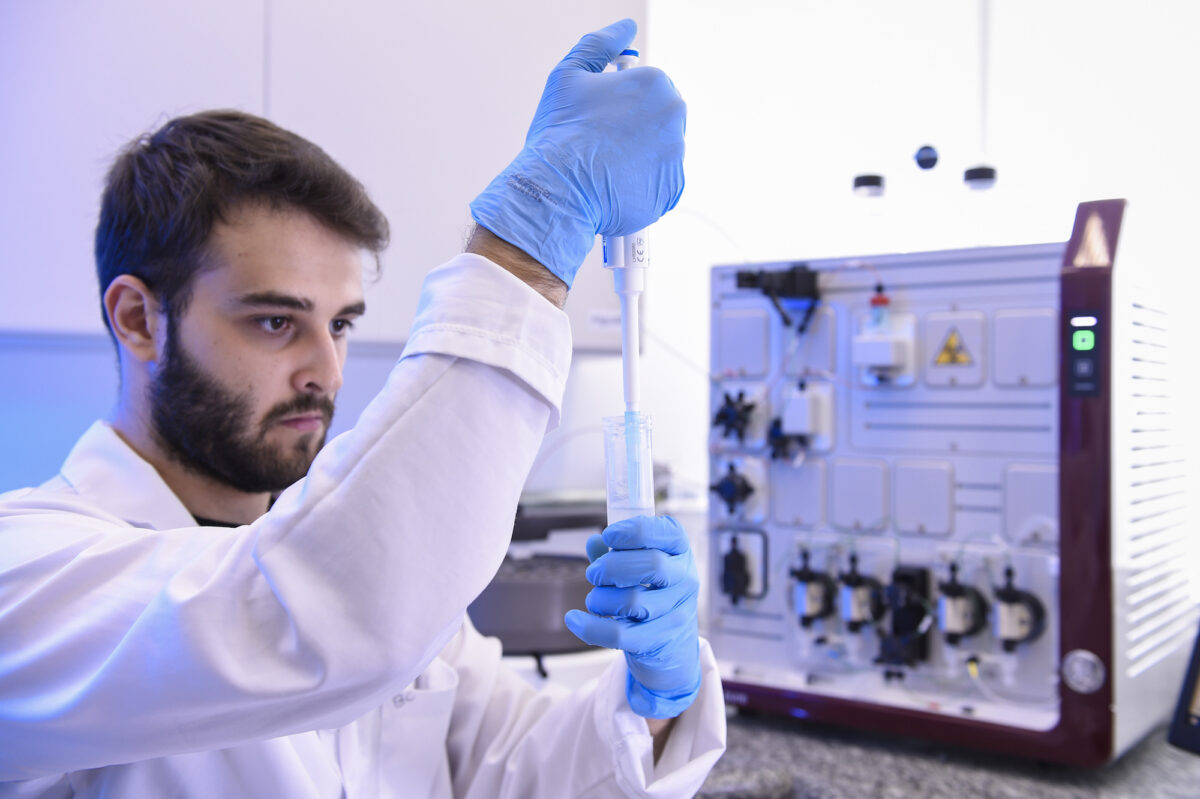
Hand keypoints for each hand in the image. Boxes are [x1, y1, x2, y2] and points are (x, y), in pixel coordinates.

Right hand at [469, 18, 686, 287]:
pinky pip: (661, 185)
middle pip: (660, 120)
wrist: (557, 191)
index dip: (621, 105)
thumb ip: (600, 44)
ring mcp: (676, 155)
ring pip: (660, 153)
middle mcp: (674, 116)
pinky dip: (642, 187)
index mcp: (655, 83)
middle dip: (636, 131)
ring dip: (639, 159)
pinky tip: (615, 188)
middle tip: (602, 146)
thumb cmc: (559, 132)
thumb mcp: (569, 74)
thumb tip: (627, 27)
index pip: (649, 90)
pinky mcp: (672, 190)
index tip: (601, 121)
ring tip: (606, 170)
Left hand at [564, 515, 700, 718]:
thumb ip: (617, 553)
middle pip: (653, 564)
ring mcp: (676, 613)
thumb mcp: (640, 568)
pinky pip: (620, 634)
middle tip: (593, 573)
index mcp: (681, 552)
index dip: (635, 530)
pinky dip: (590, 626)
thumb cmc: (652, 594)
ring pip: (633, 601)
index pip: (668, 533)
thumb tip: (593, 542)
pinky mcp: (658, 641)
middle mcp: (685, 580)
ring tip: (594, 599)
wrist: (672, 645)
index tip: (608, 534)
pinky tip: (574, 619)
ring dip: (601, 598)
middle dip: (612, 566)